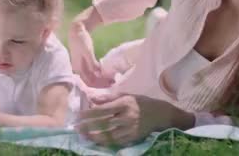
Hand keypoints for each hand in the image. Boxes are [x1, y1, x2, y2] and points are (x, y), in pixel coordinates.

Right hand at [68, 22, 113, 87]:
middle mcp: (78, 69)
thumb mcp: (87, 51)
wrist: (76, 30)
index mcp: (78, 68)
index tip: (110, 84)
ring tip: (112, 78)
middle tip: (114, 82)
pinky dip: (99, 73)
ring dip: (101, 79)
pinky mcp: (83, 62)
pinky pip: (91, 71)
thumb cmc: (81, 40)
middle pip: (90, 81)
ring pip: (91, 77)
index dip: (99, 85)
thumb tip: (98, 74)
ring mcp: (80, 66)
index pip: (89, 82)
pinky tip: (105, 72)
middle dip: (101, 83)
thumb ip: (92, 63)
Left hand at [75, 92, 191, 145]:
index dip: (90, 113)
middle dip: (89, 127)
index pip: (103, 110)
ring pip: (110, 135)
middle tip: (77, 128)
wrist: (161, 114)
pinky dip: (106, 142)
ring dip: (95, 136)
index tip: (79, 115)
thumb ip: (108, 97)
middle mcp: (127, 117)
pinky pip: (117, 142)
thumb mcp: (126, 95)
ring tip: (85, 136)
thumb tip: (91, 98)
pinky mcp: (134, 138)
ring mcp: (131, 129)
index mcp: (124, 103)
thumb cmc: (141, 102)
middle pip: (104, 124)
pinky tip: (97, 141)